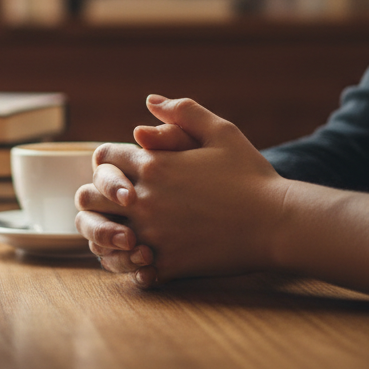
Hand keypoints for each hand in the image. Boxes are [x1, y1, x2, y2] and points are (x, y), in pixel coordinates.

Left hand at [76, 95, 285, 286]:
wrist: (279, 223)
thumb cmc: (252, 175)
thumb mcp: (221, 131)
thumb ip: (183, 112)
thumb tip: (150, 100)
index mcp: (153, 164)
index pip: (103, 157)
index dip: (108, 160)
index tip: (120, 168)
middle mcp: (144, 199)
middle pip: (89, 197)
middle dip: (96, 195)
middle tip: (112, 201)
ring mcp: (152, 234)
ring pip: (101, 235)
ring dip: (105, 231)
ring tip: (119, 231)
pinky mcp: (166, 264)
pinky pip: (129, 268)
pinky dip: (130, 264)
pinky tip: (142, 258)